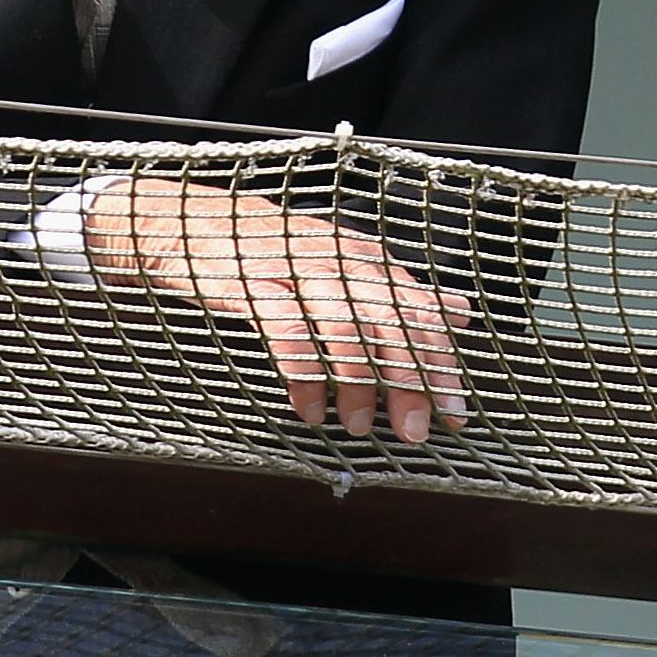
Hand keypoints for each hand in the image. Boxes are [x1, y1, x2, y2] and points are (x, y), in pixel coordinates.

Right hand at [83, 176, 473, 444]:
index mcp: (366, 261)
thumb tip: (462, 313)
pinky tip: (310, 409)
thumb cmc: (273, 253)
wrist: (195, 224)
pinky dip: (304, 375)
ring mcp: (296, 271)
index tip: (453, 413)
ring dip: (358, 383)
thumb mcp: (344, 265)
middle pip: (388, 325)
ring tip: (360, 428)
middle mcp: (339, 261)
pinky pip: (288, 333)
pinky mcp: (256, 284)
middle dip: (408, 382)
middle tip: (417, 431)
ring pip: (344, 329)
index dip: (439, 365)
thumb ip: (400, 293)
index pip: (418, 314)